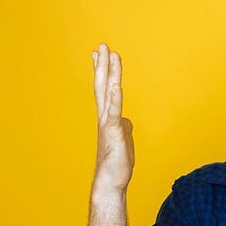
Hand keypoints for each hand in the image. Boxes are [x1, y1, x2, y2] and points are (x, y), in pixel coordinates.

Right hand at [92, 43, 133, 191]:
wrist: (111, 180)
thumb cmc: (117, 162)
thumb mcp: (124, 140)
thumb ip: (123, 127)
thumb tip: (126, 121)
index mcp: (108, 117)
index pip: (104, 89)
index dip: (103, 71)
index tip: (100, 54)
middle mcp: (105, 117)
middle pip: (103, 85)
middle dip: (103, 64)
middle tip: (102, 45)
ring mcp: (108, 123)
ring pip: (108, 92)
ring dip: (109, 73)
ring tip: (108, 54)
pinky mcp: (114, 132)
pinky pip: (115, 111)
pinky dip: (115, 97)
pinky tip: (116, 84)